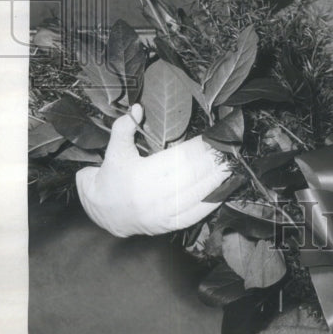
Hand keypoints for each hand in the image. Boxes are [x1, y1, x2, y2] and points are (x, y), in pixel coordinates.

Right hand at [75, 104, 230, 237]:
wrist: (102, 212)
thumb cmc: (110, 177)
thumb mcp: (113, 150)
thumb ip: (124, 127)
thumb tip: (139, 107)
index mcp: (140, 177)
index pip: (178, 159)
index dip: (198, 148)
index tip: (213, 137)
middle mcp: (152, 198)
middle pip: (191, 176)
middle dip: (212, 161)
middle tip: (229, 148)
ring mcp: (162, 215)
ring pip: (196, 195)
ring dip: (216, 180)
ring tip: (231, 165)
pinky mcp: (168, 226)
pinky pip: (195, 215)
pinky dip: (211, 202)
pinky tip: (224, 189)